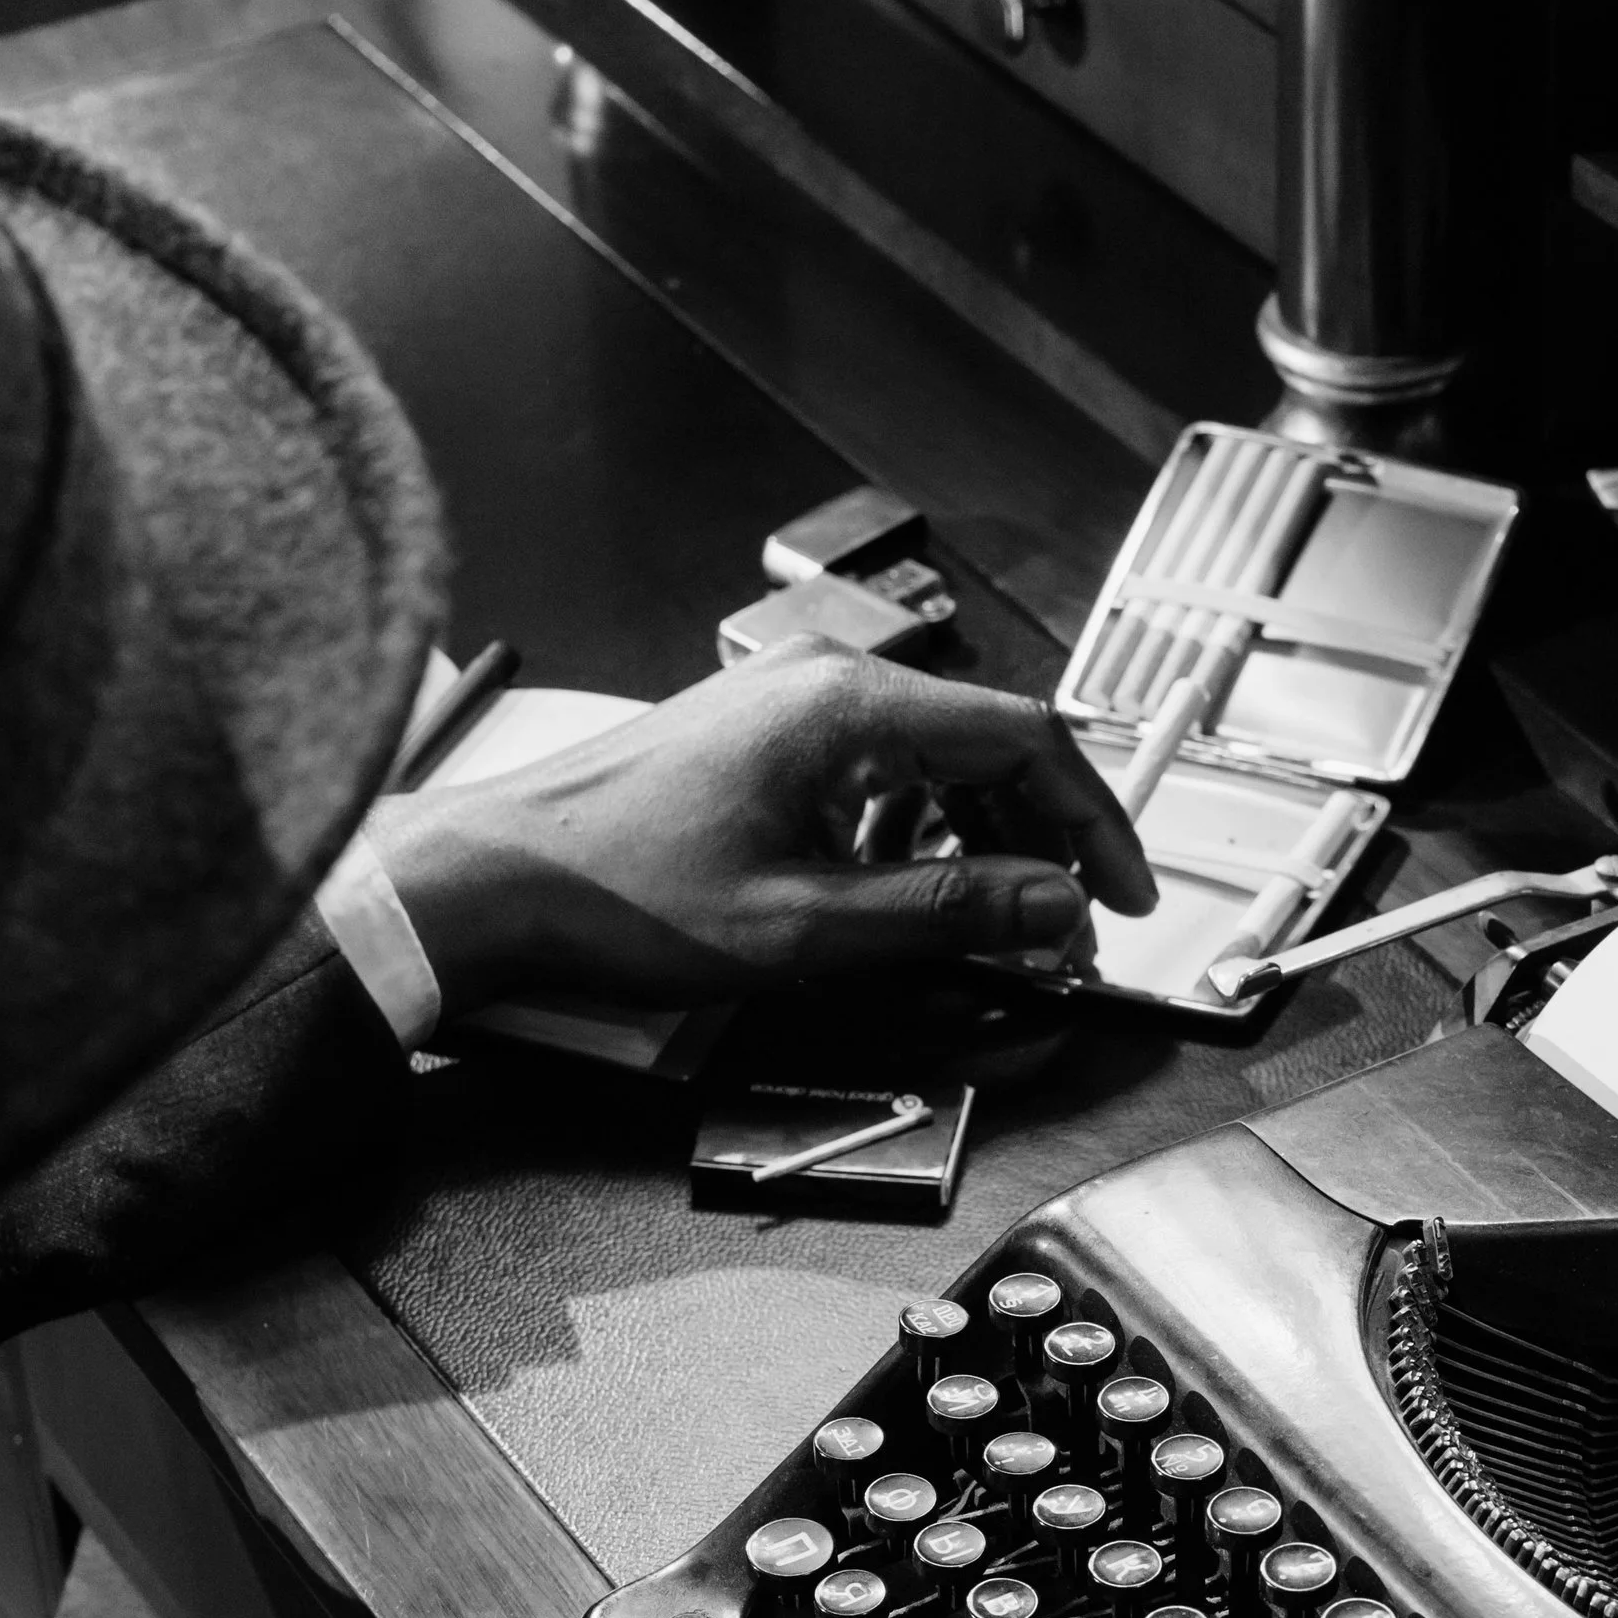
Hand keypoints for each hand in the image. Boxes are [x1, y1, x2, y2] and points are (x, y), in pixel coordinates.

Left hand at [365, 642, 1155, 1019]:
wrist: (491, 882)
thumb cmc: (617, 892)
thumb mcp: (805, 926)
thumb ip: (948, 917)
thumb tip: (1056, 909)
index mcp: (849, 707)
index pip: (1026, 739)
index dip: (1095, 822)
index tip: (1126, 894)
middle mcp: (826, 686)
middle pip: (987, 747)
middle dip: (1042, 842)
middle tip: (1067, 929)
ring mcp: (790, 709)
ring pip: (934, 766)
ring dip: (977, 847)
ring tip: (987, 931)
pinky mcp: (762, 743)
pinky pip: (874, 778)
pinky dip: (912, 840)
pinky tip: (900, 903)